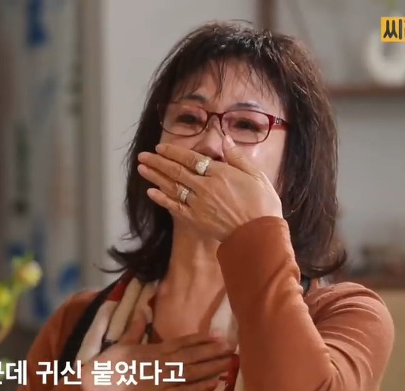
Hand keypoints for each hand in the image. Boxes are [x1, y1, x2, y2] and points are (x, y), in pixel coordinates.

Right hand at [80, 308, 233, 390]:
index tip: (218, 335)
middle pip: (192, 356)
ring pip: (191, 372)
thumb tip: (144, 309)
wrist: (95, 388)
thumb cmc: (107, 365)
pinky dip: (199, 387)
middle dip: (212, 351)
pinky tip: (214, 383)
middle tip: (231, 347)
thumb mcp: (122, 342)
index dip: (201, 339)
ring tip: (229, 362)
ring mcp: (161, 380)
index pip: (182, 342)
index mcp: (152, 349)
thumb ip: (136, 327)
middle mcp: (160, 362)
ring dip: (211, 367)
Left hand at [136, 135, 282, 241]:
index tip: (161, 148)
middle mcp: (205, 187)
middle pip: (177, 171)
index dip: (174, 152)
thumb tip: (225, 140)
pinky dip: (162, 199)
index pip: (191, 159)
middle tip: (143, 156)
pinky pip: (174, 207)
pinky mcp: (196, 220)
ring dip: (155, 177)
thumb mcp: (256, 175)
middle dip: (158, 162)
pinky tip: (151, 193)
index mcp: (220, 173)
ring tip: (141, 169)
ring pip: (172, 187)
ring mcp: (198, 204)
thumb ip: (238, 157)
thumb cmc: (262, 205)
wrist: (259, 235)